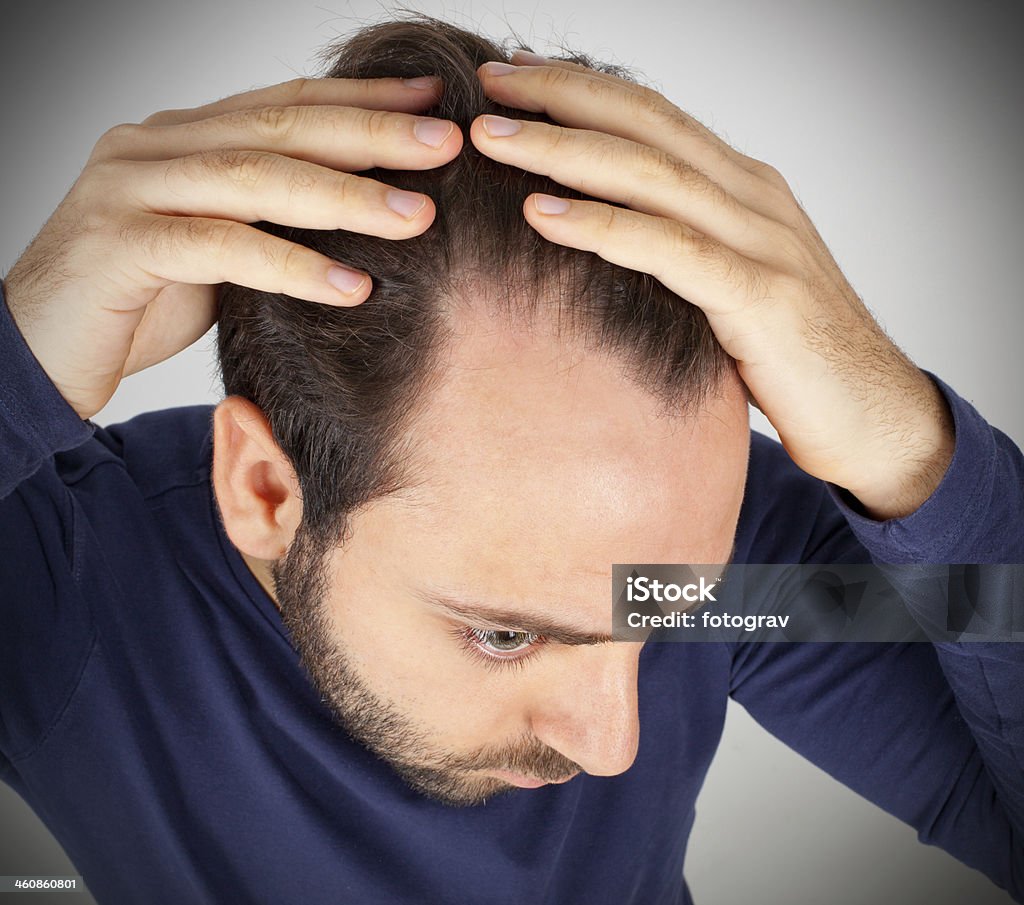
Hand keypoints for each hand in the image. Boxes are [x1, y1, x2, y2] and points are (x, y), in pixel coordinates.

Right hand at [3, 76, 461, 421]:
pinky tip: (351, 287)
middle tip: (446, 143)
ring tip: (417, 217)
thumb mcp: (215, 249)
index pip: (285, 104)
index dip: (362, 100)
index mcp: (183, 138)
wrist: (37, 349)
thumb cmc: (136, 302)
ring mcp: (131, 186)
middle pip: (279, 128)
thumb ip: (265, 219)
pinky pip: (219, 247)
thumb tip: (360, 213)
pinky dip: (290, 267)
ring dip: (344, 197)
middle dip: (370, 133)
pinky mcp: (120, 243)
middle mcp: (155, 146)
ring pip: (253, 178)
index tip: (434, 103)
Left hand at [471, 54, 953, 520]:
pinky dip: (601, 226)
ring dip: (562, 149)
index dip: (584, 90)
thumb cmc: (789, 356)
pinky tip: (541, 213)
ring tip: (492, 138)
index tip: (517, 78)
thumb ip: (679, 252)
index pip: (654, 117)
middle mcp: (754, 198)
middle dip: (561, 97)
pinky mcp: (761, 298)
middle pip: (645, 125)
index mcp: (744, 189)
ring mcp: (762, 242)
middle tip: (488, 87)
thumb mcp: (727, 286)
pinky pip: (669, 250)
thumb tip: (601, 243)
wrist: (874, 416)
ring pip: (650, 174)